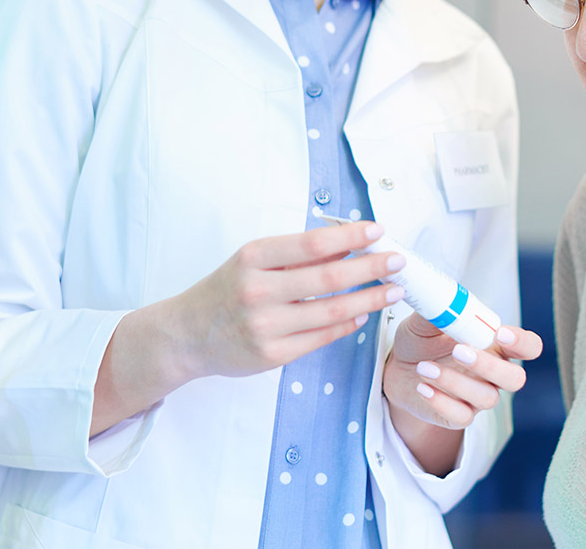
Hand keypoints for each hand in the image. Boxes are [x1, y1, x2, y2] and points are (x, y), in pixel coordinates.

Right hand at [175, 222, 405, 378]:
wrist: (187, 335)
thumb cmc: (227, 290)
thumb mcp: (253, 260)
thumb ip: (296, 253)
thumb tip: (348, 243)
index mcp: (252, 257)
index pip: (312, 243)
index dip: (350, 236)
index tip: (378, 230)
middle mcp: (258, 290)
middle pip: (328, 278)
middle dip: (371, 267)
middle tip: (398, 261)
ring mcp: (265, 326)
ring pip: (331, 312)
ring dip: (369, 299)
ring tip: (392, 290)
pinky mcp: (272, 355)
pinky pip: (321, 337)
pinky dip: (347, 324)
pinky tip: (363, 314)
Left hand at [384, 313, 542, 430]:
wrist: (397, 369)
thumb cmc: (420, 342)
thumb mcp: (424, 322)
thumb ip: (438, 312)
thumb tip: (442, 302)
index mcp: (494, 345)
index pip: (528, 346)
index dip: (522, 342)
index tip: (500, 334)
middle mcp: (492, 374)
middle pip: (515, 379)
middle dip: (489, 366)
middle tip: (458, 351)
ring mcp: (477, 397)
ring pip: (487, 398)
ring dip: (454, 382)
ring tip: (424, 367)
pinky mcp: (458, 416)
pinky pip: (462, 417)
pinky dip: (441, 402)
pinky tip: (422, 387)